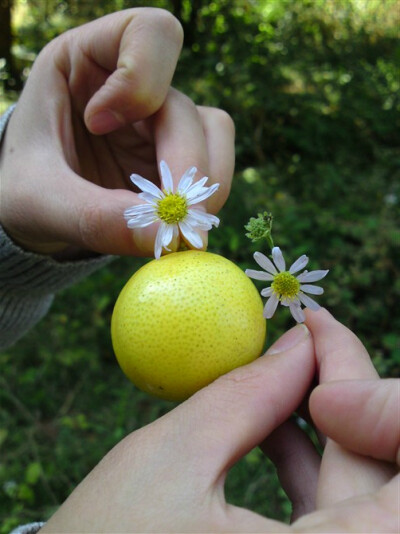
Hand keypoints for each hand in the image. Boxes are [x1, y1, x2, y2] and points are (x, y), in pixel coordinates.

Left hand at [0, 8, 233, 257]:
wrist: (36, 216)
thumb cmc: (25, 191)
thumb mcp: (39, 201)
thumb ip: (93, 217)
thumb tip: (164, 236)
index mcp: (87, 62)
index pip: (149, 34)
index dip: (139, 80)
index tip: (98, 126)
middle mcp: (133, 87)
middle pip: (186, 108)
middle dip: (182, 168)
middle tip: (169, 222)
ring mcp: (159, 125)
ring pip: (214, 136)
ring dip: (204, 186)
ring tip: (171, 228)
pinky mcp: (176, 160)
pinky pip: (215, 171)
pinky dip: (204, 201)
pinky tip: (172, 227)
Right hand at [39, 310, 398, 532]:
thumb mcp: (172, 461)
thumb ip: (248, 397)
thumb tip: (301, 343)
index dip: (384, 404)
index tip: (323, 339)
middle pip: (380, 472)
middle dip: (347, 388)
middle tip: (310, 332)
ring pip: (356, 488)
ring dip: (324, 418)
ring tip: (287, 363)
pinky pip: (327, 510)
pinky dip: (303, 455)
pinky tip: (270, 416)